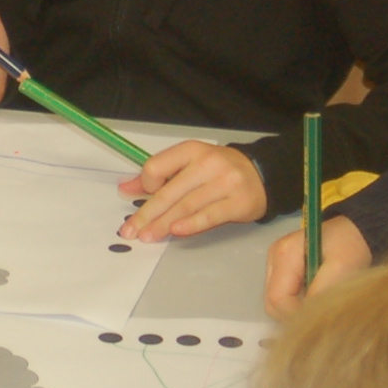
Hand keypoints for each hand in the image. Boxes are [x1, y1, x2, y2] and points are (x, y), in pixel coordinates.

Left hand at [117, 138, 268, 240]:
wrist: (262, 174)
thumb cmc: (218, 171)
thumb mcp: (189, 165)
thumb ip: (158, 176)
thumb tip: (124, 189)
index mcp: (191, 150)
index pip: (157, 166)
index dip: (146, 184)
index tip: (146, 196)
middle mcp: (208, 163)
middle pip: (169, 192)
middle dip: (147, 214)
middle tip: (130, 231)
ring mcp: (225, 183)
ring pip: (186, 206)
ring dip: (163, 224)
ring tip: (147, 236)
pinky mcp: (239, 203)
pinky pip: (210, 215)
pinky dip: (191, 225)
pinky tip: (176, 232)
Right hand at [261, 215, 373, 314]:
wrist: (356, 230)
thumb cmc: (350, 247)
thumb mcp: (341, 270)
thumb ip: (320, 293)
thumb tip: (306, 318)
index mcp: (284, 255)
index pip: (277, 299)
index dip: (295, 315)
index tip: (318, 319)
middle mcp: (273, 259)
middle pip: (272, 302)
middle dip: (293, 314)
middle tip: (318, 314)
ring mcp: (275, 264)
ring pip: (276, 301)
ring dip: (295, 309)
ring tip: (318, 303)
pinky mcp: (281, 269)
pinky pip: (282, 295)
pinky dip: (296, 302)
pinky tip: (314, 296)